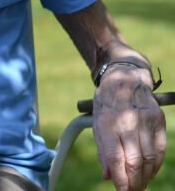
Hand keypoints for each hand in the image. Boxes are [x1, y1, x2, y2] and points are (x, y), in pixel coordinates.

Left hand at [92, 65, 166, 190]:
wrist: (124, 78)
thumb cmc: (107, 104)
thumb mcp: (97, 124)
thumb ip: (103, 151)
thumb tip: (109, 176)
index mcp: (107, 122)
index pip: (116, 158)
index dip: (120, 179)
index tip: (121, 190)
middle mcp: (127, 121)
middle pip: (134, 160)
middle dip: (134, 181)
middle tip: (132, 190)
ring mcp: (145, 120)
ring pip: (149, 157)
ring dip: (146, 175)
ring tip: (140, 183)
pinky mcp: (158, 120)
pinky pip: (160, 149)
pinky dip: (156, 164)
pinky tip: (150, 170)